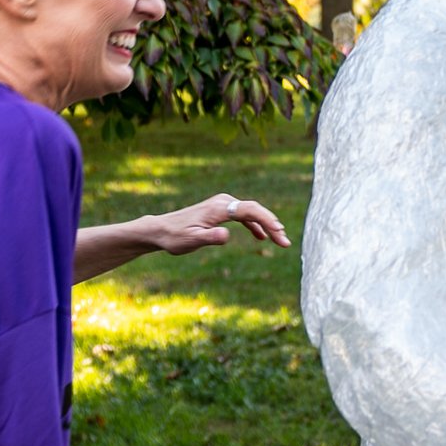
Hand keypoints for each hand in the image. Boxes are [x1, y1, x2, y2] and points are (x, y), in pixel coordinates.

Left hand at [152, 193, 290, 255]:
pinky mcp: (221, 210)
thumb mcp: (191, 241)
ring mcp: (223, 204)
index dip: (268, 221)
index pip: (251, 211)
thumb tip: (227, 236)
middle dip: (273, 225)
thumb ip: (210, 238)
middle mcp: (224, 202)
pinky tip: (261, 237)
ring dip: (267, 225)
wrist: (160, 229)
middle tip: (286, 243)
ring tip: (280, 241)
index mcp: (219, 208)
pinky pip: (244, 215)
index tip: (280, 235)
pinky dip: (255, 224)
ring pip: (252, 212)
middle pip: (255, 210)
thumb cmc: (175, 237)